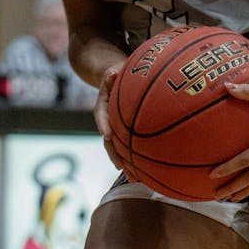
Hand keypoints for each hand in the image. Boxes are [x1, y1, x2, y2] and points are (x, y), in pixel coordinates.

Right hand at [94, 63, 138, 179]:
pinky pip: (129, 146)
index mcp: (103, 103)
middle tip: (121, 167)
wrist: (114, 76)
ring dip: (125, 162)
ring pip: (119, 147)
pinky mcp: (125, 132)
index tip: (107, 135)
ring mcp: (116, 127)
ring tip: (134, 178)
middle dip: (114, 154)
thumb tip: (111, 73)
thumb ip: (112, 73)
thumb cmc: (118, 72)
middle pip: (109, 139)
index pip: (100, 114)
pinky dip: (136, 158)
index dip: (103, 124)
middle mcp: (107, 118)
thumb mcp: (114, 69)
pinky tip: (147, 172)